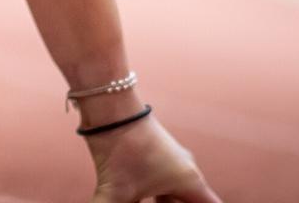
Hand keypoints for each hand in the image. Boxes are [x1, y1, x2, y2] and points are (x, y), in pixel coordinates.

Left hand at [83, 114, 220, 202]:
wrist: (108, 105)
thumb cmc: (120, 148)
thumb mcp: (115, 192)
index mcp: (190, 181)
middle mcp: (185, 170)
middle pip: (190, 201)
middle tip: (160, 202)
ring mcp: (170, 161)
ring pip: (174, 193)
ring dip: (164, 201)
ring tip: (144, 200)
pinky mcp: (153, 153)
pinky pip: (160, 183)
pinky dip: (152, 195)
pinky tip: (134, 198)